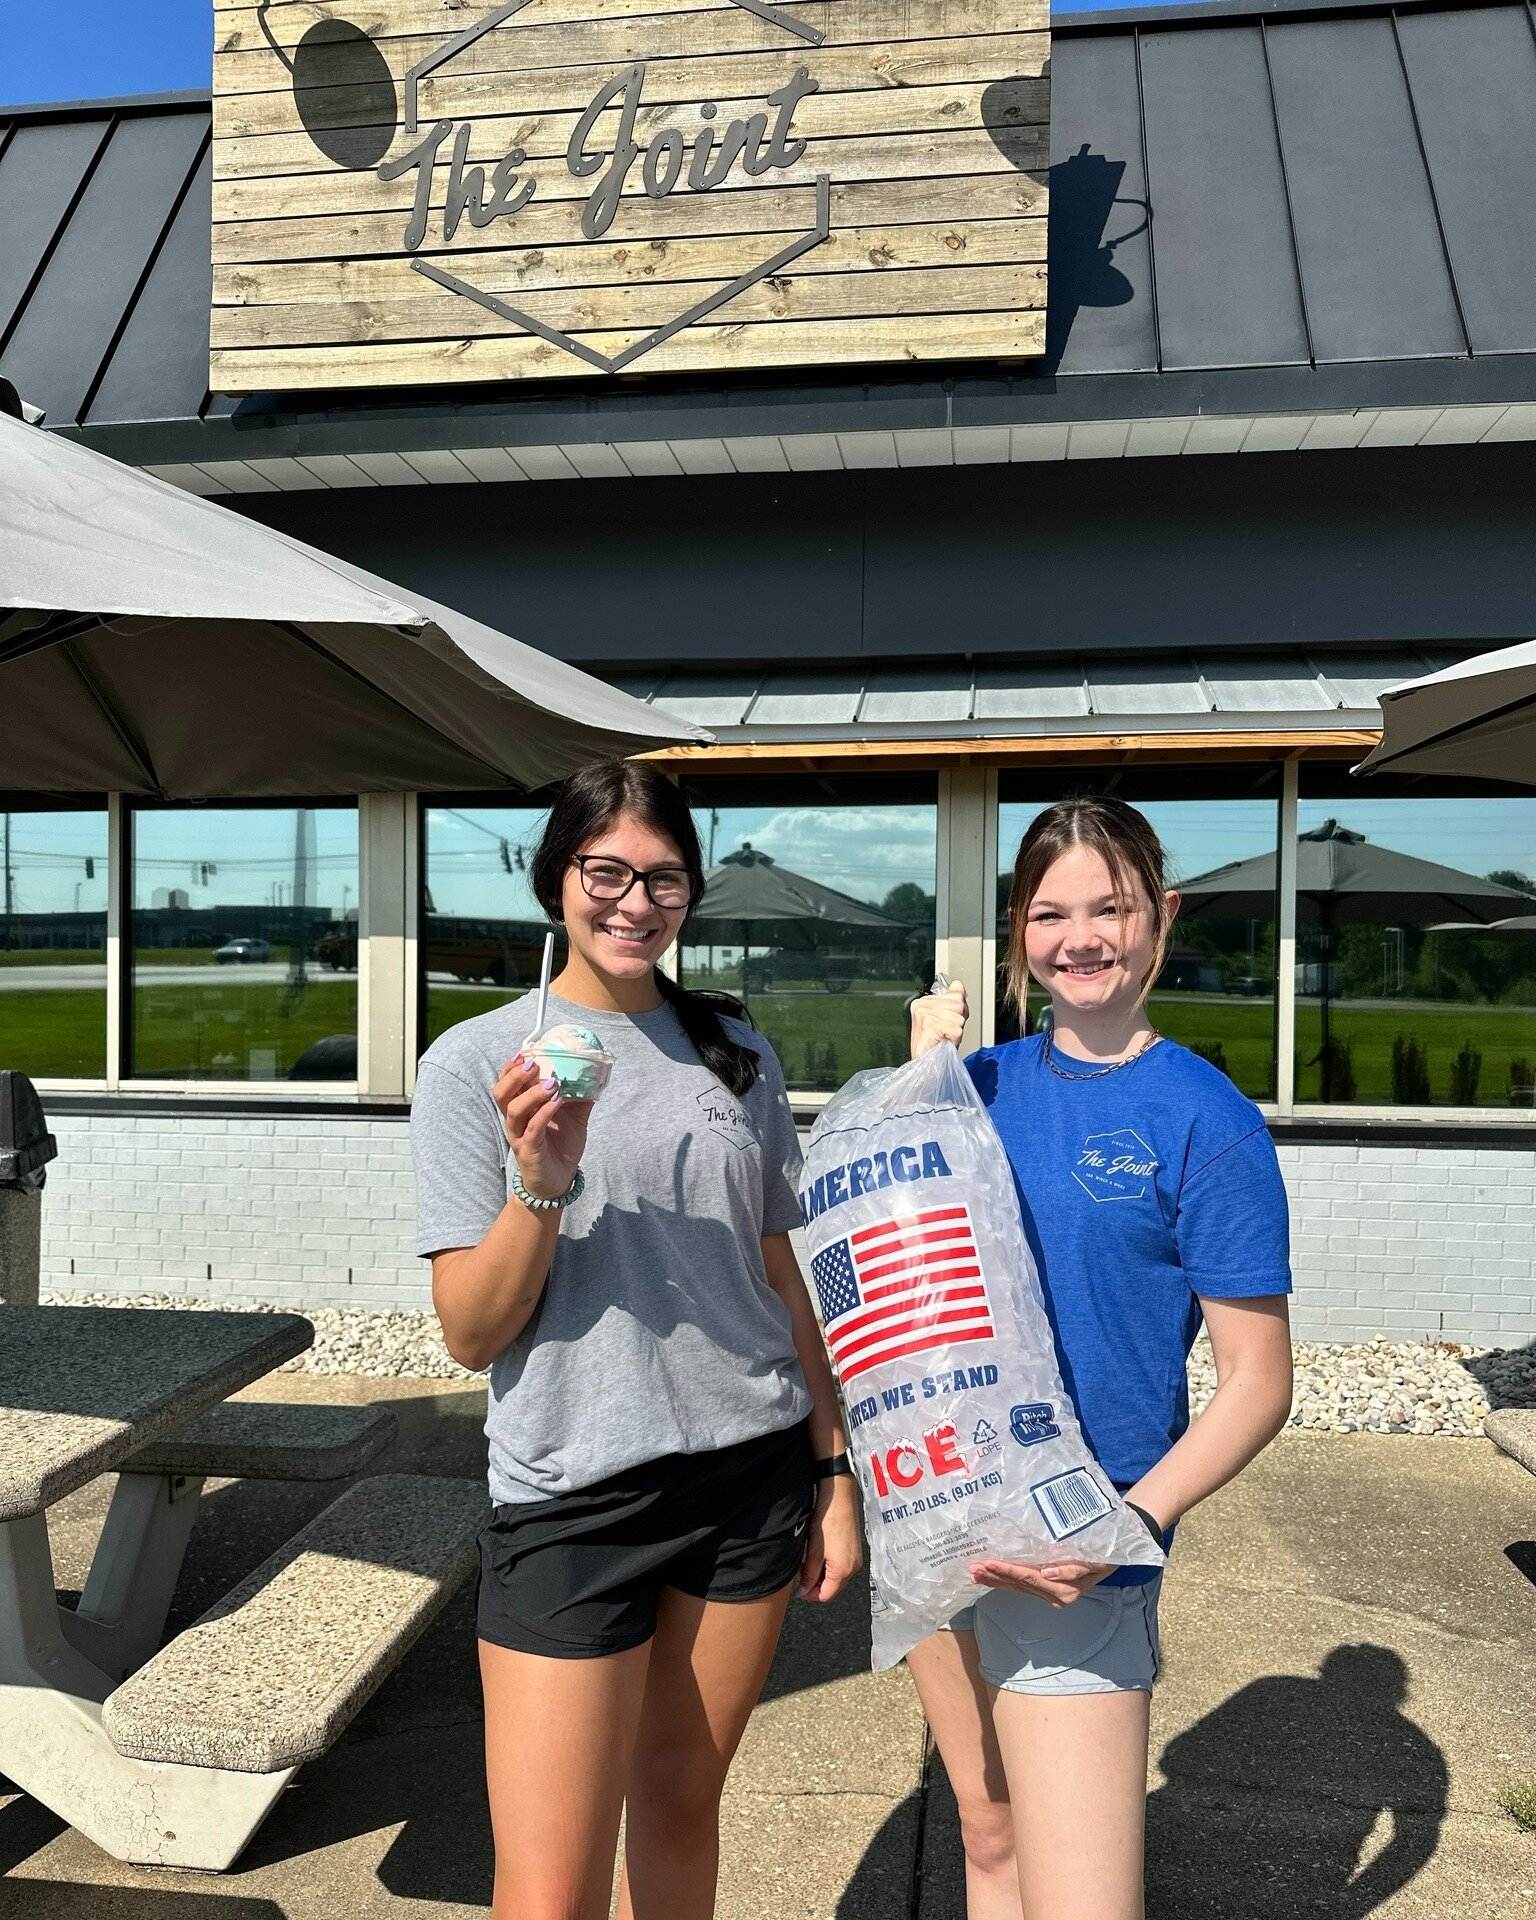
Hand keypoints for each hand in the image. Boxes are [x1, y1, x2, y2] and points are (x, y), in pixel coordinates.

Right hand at [493, 1055, 592, 1202]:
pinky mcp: (528, 1151)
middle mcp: (515, 1120)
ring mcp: (519, 1136)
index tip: (525, 1053)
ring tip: (551, 1083)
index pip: (507, 1084)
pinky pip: (532, 1129)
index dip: (511, 1068)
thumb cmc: (562, 1147)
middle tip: (533, 1064)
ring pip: (513, 1110)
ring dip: (531, 1094)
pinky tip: (558, 1101)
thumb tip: (594, 1074)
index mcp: (521, 1109)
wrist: (559, 1182)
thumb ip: (580, 1096)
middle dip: (514, 1076)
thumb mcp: (575, 1117)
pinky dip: (544, 1113)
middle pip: (501, 1094)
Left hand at [796, 1477, 862, 1602]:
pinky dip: (828, 1566)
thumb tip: (803, 1591)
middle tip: (800, 1572)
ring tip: (807, 1562)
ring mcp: (855, 1559)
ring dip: (820, 1574)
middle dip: (815, 1584)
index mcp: (844, 1571)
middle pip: (832, 1587)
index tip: (797, 1587)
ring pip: (836, 1577)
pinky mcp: (854, 1550)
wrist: (839, 1497)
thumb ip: (809, 1575)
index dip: (809, 1595)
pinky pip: (841, 1567)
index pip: (826, 1596)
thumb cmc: (826, 1521)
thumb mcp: (813, 1551)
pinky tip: (818, 1555)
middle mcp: (853, 1568)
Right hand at [909, 983, 967, 1058]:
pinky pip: (956, 1029)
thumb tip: (957, 985)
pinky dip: (954, 1038)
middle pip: (959, 1004)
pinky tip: (943, 1041)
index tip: (948, 1022)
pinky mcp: (929, 1026)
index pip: (956, 994)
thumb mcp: (945, 1017)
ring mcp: (924, 1015)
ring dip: (956, 1031)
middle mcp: (921, 1005)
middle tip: (946, 1032)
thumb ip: (952, 1000)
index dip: (959, 1011)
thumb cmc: (934, 1044)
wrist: (925, 1064)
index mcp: (923, 1001)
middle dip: (958, 1021)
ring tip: (944, 1037)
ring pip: (959, 1018)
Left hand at [968, 1557, 1114, 1607]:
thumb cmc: (1105, 1553)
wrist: (1115, 1556)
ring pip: (1017, 1587)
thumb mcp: (1095, 1559)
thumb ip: (1073, 1567)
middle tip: (972, 1569)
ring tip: (975, 1573)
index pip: (1029, 1578)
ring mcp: (1050, 1595)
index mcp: (1064, 1590)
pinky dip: (1006, 1580)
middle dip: (995, 1577)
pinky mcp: (1047, 1590)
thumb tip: (1047, 1572)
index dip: (1007, 1570)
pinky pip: (1023, 1586)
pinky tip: (992, 1576)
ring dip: (996, 1580)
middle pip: (1019, 1585)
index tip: (988, 1563)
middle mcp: (1055, 1596)